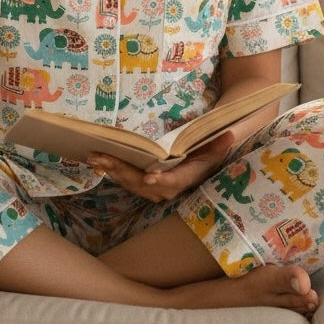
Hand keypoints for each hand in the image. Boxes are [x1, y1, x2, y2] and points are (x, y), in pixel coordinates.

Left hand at [86, 132, 234, 202]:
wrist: (201, 164)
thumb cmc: (206, 153)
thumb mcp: (215, 149)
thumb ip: (219, 144)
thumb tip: (230, 135)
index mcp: (185, 178)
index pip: (173, 182)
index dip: (162, 180)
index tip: (149, 177)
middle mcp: (167, 187)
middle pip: (142, 182)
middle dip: (121, 170)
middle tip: (102, 157)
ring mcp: (154, 188)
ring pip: (130, 182)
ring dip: (112, 170)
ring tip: (94, 158)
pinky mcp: (144, 183)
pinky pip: (126, 179)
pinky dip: (112, 171)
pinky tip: (97, 161)